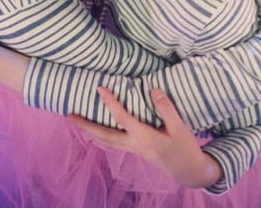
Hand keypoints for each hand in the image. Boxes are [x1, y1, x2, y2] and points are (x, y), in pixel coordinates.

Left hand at [68, 87, 221, 187]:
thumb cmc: (185, 148)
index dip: (110, 102)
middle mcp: (134, 145)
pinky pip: (113, 143)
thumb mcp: (180, 127)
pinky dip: (102, 137)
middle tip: (70, 116)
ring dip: (91, 132)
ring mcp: (134, 150)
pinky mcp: (136, 151)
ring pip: (107, 141)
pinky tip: (98, 133)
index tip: (100, 88)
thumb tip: (153, 90)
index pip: (121, 118)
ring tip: (78, 123)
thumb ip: (166, 108)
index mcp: (144, 137)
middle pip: (104, 136)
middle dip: (86, 126)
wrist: (189, 172)